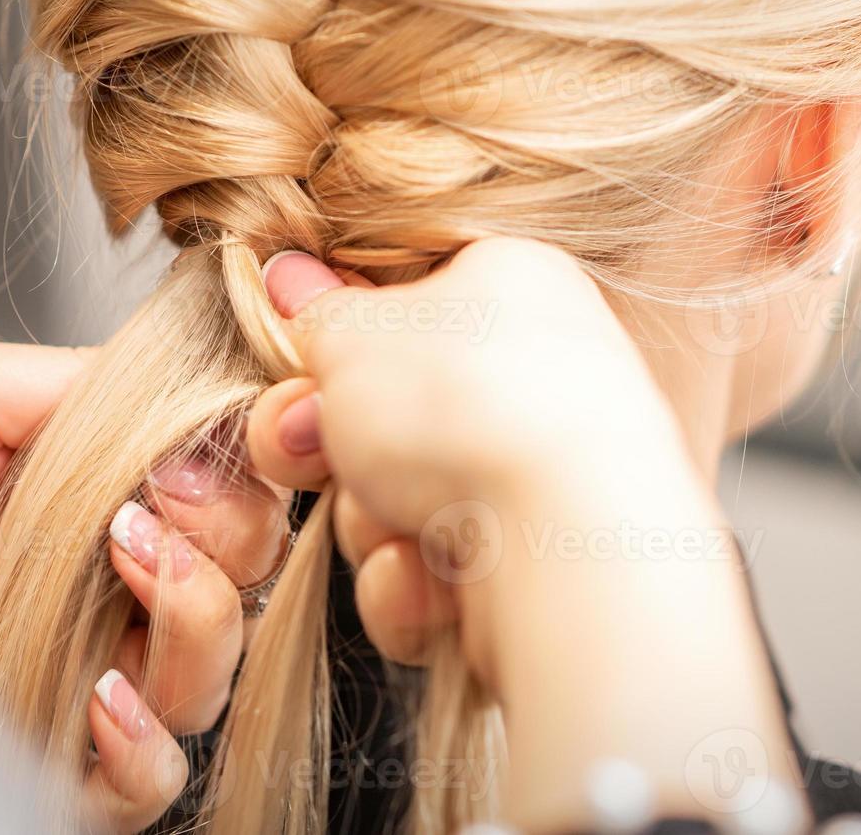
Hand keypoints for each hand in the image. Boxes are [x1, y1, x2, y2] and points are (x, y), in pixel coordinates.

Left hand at [0, 332, 291, 832]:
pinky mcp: (28, 754)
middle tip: (160, 503)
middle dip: (230, 540)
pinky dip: (146, 749)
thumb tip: (201, 390)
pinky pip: (141, 787)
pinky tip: (101, 697)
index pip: (228, 503)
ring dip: (201, 627)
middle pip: (244, 590)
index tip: (192, 458)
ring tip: (130, 570)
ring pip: (207, 686)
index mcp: (92, 500)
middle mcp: (96, 591)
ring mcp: (70, 674)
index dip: (241, 482)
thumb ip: (81, 385)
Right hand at [247, 237, 695, 669]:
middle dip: (333, 447)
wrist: (567, 539)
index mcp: (514, 285)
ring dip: (371, 522)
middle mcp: (539, 376)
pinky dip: (419, 584)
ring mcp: (544, 474)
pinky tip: (433, 583)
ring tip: (400, 521)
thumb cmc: (465, 404)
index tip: (296, 369)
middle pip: (393, 414)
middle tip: (305, 447)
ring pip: (405, 501)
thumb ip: (316, 313)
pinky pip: (440, 574)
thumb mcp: (356, 332)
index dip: (336, 344)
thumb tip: (293, 276)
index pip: (407, 307)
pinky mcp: (540, 563)